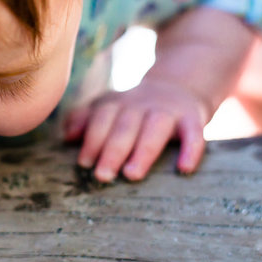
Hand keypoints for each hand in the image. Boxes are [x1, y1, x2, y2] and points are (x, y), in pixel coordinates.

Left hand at [62, 78, 208, 181]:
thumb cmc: (136, 109)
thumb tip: (67, 136)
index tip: (84, 163)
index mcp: (118, 102)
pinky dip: (191, 149)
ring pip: (155, 127)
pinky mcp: (194, 117)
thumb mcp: (110, 107)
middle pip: (125, 125)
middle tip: (102, 176)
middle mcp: (142, 103)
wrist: (179, 85)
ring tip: (132, 175)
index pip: (102, 117)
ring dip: (143, 151)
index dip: (92, 139)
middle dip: (112, 150)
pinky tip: (184, 169)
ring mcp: (168, 109)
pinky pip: (194, 132)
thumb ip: (87, 119)